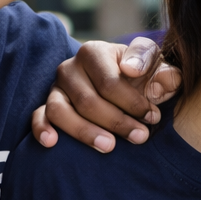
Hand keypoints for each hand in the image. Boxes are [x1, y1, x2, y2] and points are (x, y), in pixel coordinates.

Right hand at [31, 37, 181, 151]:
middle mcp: (69, 67)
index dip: (133, 103)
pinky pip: (38, 117)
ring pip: (60, 110)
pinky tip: (52, 144)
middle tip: (140, 137)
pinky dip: (42, 129)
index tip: (153, 117)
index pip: (110, 82)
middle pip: (87, 100)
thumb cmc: (143, 76)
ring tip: (109, 147)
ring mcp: (56, 88)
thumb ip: (162, 71)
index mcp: (94, 52)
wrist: (127, 84)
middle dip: (116, 122)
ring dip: (85, 132)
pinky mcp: (47, 106)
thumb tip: (137, 72)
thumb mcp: (158, 70)